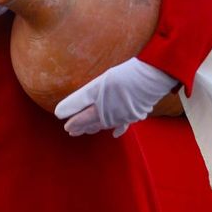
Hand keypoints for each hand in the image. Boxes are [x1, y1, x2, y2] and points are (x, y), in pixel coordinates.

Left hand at [54, 57, 178, 137]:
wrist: (151, 78)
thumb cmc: (122, 78)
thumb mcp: (96, 86)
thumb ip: (78, 100)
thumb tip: (59, 113)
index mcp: (101, 110)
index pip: (83, 119)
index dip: (74, 123)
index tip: (66, 127)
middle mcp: (112, 117)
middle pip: (94, 124)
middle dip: (82, 128)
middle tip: (72, 132)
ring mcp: (124, 116)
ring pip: (107, 125)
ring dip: (96, 128)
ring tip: (88, 131)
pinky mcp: (135, 113)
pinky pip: (124, 125)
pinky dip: (118, 129)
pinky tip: (114, 134)